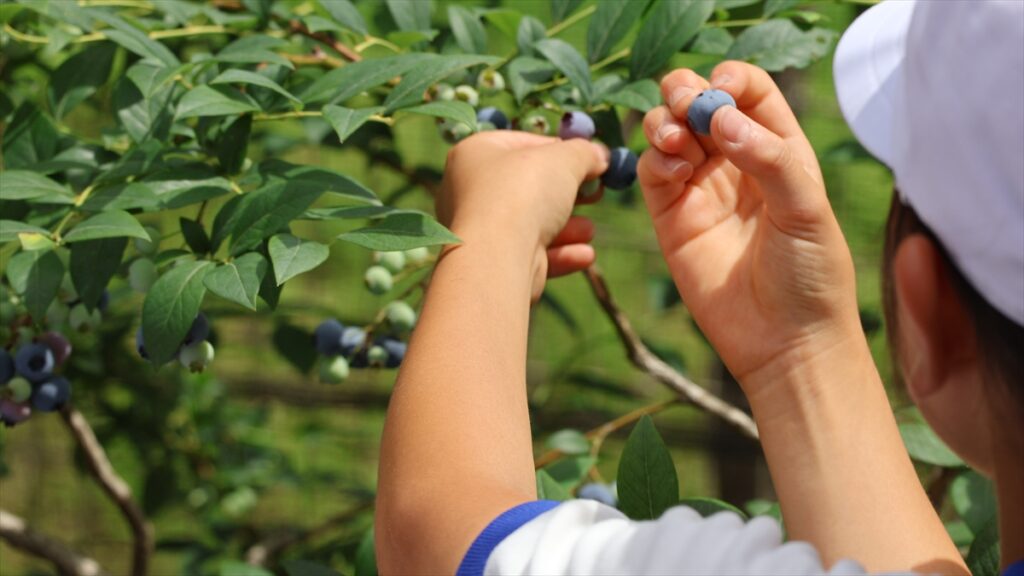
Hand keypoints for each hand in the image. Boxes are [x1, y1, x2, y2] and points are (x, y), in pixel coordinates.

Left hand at [436, 131, 607, 296]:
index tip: (593, 160)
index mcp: (476, 153)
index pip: (525, 145)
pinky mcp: (492, 264)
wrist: (497, 257)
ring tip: (589, 230)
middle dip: (568, 193)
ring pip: (532, 224)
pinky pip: (530, 254)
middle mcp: (470, 190)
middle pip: (530, 187)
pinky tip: (585, 255)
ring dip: (568, 227)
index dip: (563, 150)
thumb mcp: (564, 159)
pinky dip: (560, 254)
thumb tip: (599, 155)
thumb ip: (584, 152)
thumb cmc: (523, 193)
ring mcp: (480, 230)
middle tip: (596, 194)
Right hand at [638, 61, 862, 396]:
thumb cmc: (811, 276)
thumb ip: (767, 156)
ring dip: (664, 122)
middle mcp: (737, 163)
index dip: (731, 79)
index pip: (749, 92)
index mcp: (779, 150)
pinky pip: (652, 172)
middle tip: (684, 102)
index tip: (720, 87)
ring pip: (668, 132)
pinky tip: (673, 171)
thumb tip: (720, 116)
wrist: (785, 343)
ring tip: (675, 139)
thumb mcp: (805, 208)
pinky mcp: (672, 218)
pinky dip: (655, 160)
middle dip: (685, 91)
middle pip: (700, 104)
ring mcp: (701, 189)